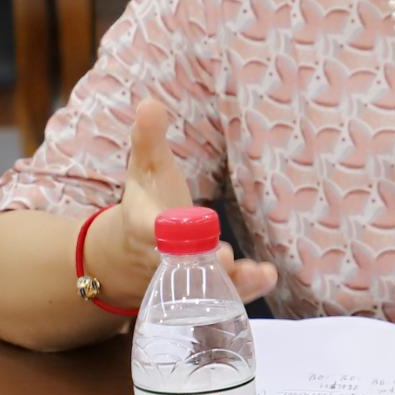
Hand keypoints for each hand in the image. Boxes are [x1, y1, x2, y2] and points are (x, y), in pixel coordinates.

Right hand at [87, 99, 276, 309]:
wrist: (127, 252)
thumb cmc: (145, 201)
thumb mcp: (144, 167)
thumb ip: (148, 138)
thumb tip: (149, 101)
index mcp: (144, 225)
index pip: (152, 228)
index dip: (166, 229)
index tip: (176, 226)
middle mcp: (162, 258)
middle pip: (183, 266)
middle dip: (205, 263)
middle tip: (226, 259)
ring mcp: (183, 278)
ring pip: (206, 287)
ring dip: (232, 283)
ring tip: (259, 274)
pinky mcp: (202, 288)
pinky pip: (222, 293)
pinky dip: (244, 290)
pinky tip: (267, 278)